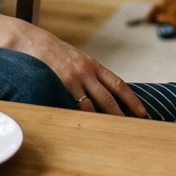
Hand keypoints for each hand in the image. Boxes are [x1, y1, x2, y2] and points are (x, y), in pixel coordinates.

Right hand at [7, 20, 146, 117]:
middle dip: (122, 113)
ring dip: (103, 120)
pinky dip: (82, 117)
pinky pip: (73, 105)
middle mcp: (86, 71)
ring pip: (92, 105)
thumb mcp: (77, 59)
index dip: (131, 99)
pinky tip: (88, 128)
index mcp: (93, 64)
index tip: (142, 111)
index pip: (118, 83)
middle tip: (133, 128)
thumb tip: (103, 90)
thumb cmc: (55, 53)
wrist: (32, 41)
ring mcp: (73, 78)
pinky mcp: (60, 85)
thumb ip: (89, 73)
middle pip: (109, 97)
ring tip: (112, 134)